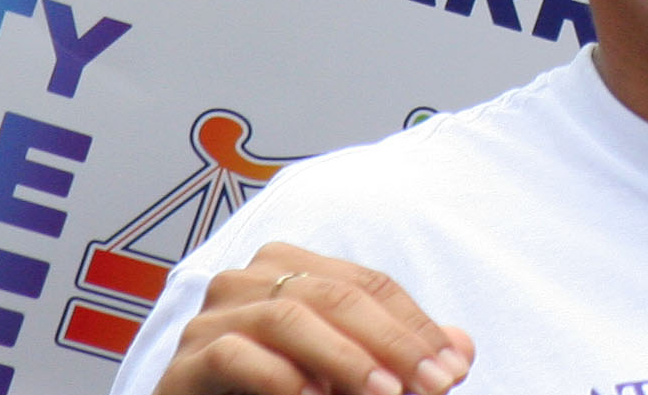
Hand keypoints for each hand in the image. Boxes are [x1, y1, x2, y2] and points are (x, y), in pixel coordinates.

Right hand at [151, 243, 474, 394]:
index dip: (416, 326)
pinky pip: (235, 355)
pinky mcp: (184, 363)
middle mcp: (249, 279)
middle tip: (432, 386)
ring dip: (344, 358)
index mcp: (291, 266)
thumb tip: (463, 348)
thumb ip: (400, 358)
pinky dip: (282, 378)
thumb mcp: (349, 374)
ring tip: (384, 394)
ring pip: (288, 316)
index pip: (370, 284)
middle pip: (336, 294)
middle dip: (392, 343)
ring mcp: (213, 317)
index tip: (455, 368)